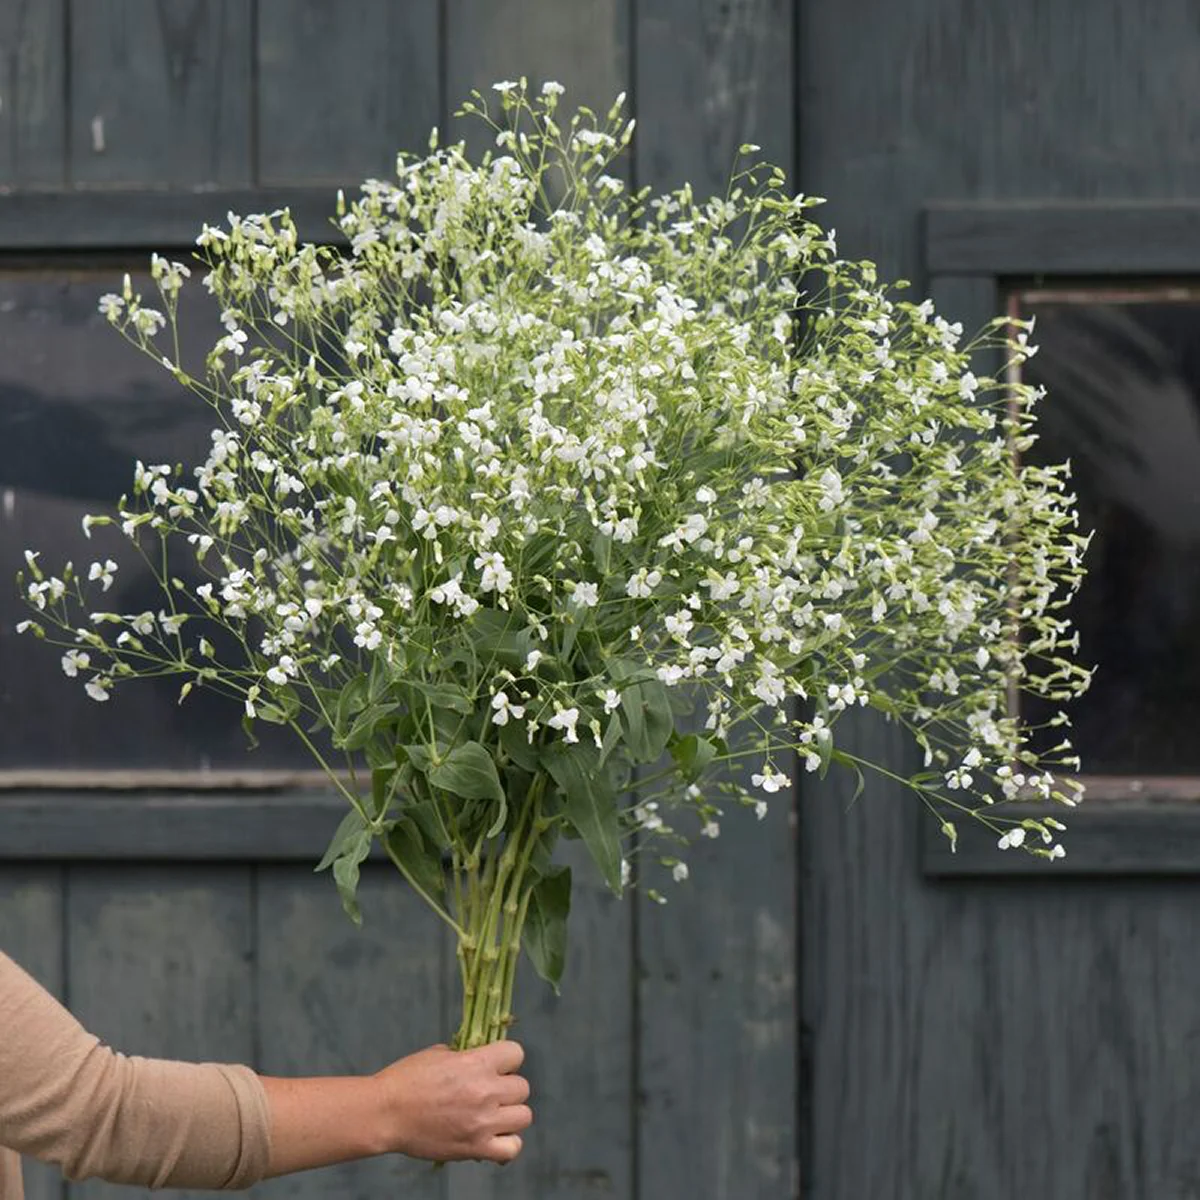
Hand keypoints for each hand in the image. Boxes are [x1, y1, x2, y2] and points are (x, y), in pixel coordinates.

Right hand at [372, 1041, 532, 1163]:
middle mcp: (485, 1091)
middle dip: (507, 1088)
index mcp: (476, 1063)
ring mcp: (482, 1122)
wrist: (385, 1113)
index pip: (516, 1054)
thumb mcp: (439, 1054)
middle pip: (522, 1088)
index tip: (495, 1066)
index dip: (507, 1059)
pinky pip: (511, 1149)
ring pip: (523, 1117)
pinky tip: (494, 1137)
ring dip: (510, 1115)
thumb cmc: (406, 1079)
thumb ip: (466, 1057)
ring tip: (493, 1116)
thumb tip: (481, 1061)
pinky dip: (507, 1144)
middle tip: (489, 1093)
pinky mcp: (475, 1148)